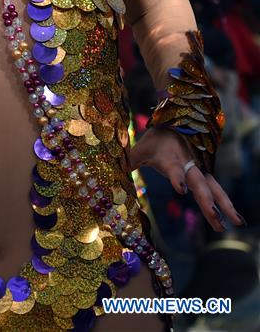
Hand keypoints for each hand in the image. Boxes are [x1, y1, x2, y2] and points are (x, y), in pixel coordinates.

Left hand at [129, 127, 243, 231]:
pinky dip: (227, 204)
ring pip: (213, 188)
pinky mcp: (205, 174)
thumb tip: (111, 167)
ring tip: (237, 223)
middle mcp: (188, 165)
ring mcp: (199, 170)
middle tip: (216, 219)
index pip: (174, 170)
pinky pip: (217, 190)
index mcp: (170, 159)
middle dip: (207, 201)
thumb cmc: (155, 140)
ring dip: (225, 205)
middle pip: (198, 184)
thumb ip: (130, 159)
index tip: (180, 189)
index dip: (177, 178)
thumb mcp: (141, 148)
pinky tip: (236, 220)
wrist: (175, 125)